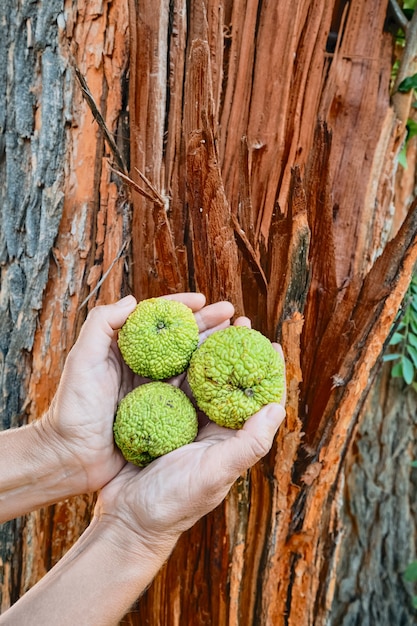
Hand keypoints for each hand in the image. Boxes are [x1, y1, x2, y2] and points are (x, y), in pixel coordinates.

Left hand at [41, 293, 234, 493]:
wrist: (71, 457)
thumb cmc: (73, 408)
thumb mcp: (82, 361)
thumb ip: (101, 325)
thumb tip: (134, 300)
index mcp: (125, 349)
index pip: (158, 320)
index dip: (181, 306)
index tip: (203, 299)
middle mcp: (142, 366)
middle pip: (181, 339)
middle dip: (208, 324)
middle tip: (233, 314)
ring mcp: (154, 390)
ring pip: (190, 363)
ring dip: (214, 350)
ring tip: (238, 339)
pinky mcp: (163, 413)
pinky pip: (190, 394)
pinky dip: (209, 383)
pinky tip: (228, 378)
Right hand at [94, 315, 285, 553]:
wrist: (128, 518)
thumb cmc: (175, 502)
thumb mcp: (215, 473)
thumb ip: (248, 443)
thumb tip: (278, 407)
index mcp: (231, 439)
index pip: (259, 401)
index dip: (268, 373)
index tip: (271, 344)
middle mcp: (213, 428)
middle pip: (231, 382)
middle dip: (237, 351)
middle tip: (240, 321)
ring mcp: (186, 422)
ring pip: (203, 378)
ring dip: (209, 350)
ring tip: (213, 323)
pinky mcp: (161, 418)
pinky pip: (174, 384)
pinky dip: (179, 362)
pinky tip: (177, 344)